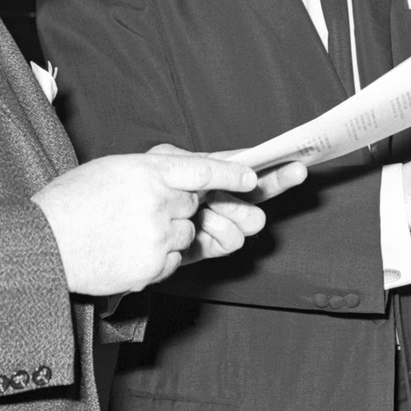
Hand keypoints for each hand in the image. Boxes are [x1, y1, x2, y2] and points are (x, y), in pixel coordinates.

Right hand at [31, 151, 258, 295]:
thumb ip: (153, 172)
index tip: (253, 178)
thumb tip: (187, 181)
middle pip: (193, 206)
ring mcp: (156, 237)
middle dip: (177, 208)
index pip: (201, 169)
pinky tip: (126, 251)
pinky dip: (156, 258)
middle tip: (143, 210)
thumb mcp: (114, 169)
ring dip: (166, 234)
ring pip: (184, 234)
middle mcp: (157, 202)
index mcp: (147, 171)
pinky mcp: (152, 267)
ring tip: (126, 232)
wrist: (43, 244)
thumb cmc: (73, 201)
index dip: (230, 173)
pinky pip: (172, 261)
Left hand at [147, 145, 306, 263]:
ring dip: (233, 217)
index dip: (275, 165)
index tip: (298, 163)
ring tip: (211, 215)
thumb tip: (244, 171)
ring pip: (246, 222)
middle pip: (256, 193)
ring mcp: (212, 221)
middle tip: (271, 192)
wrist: (111, 229)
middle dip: (267, 190)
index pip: (248, 164)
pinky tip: (204, 234)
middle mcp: (215, 195)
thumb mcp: (168, 162)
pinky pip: (227, 243)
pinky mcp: (204, 247)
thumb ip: (207, 165)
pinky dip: (219, 238)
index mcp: (209, 170)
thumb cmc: (133, 185)